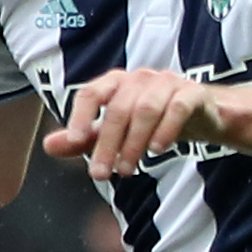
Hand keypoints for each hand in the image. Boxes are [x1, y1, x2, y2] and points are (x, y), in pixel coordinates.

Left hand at [44, 66, 220, 183]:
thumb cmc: (153, 120)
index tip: (75, 141)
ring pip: (146, 109)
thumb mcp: (115, 132)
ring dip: (134, 142)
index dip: (80, 116)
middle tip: (100, 174)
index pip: (91, 93)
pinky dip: (166, 130)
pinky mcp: (193, 93)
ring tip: (128, 170)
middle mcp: (140, 78)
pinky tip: (157, 150)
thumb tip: (48, 146)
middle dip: (107, 144)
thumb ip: (84, 139)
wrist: (203, 114)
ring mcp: (168, 82)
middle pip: (118, 109)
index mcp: (116, 82)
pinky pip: (177, 108)